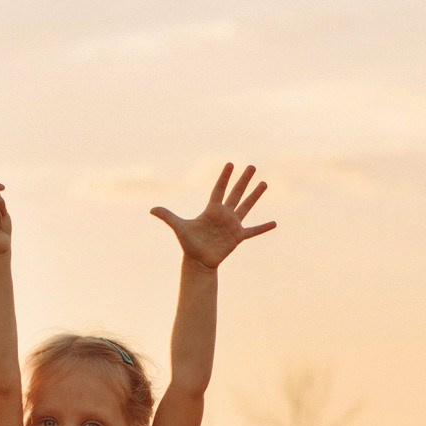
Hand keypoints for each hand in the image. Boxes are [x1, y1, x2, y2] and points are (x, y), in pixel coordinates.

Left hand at [150, 163, 274, 269]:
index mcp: (212, 209)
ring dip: (255, 195)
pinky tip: (274, 223)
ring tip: (264, 183)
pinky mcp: (238, 237)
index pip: (219, 189)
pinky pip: (253, 231)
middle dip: (243, 180)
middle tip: (252, 166)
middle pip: (236, 193)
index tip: (230, 164)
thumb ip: (167, 216)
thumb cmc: (189, 244)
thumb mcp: (179, 227)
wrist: (198, 261)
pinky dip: (263, 228)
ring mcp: (232, 225)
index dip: (224, 176)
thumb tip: (151, 209)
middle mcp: (224, 214)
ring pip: (246, 206)